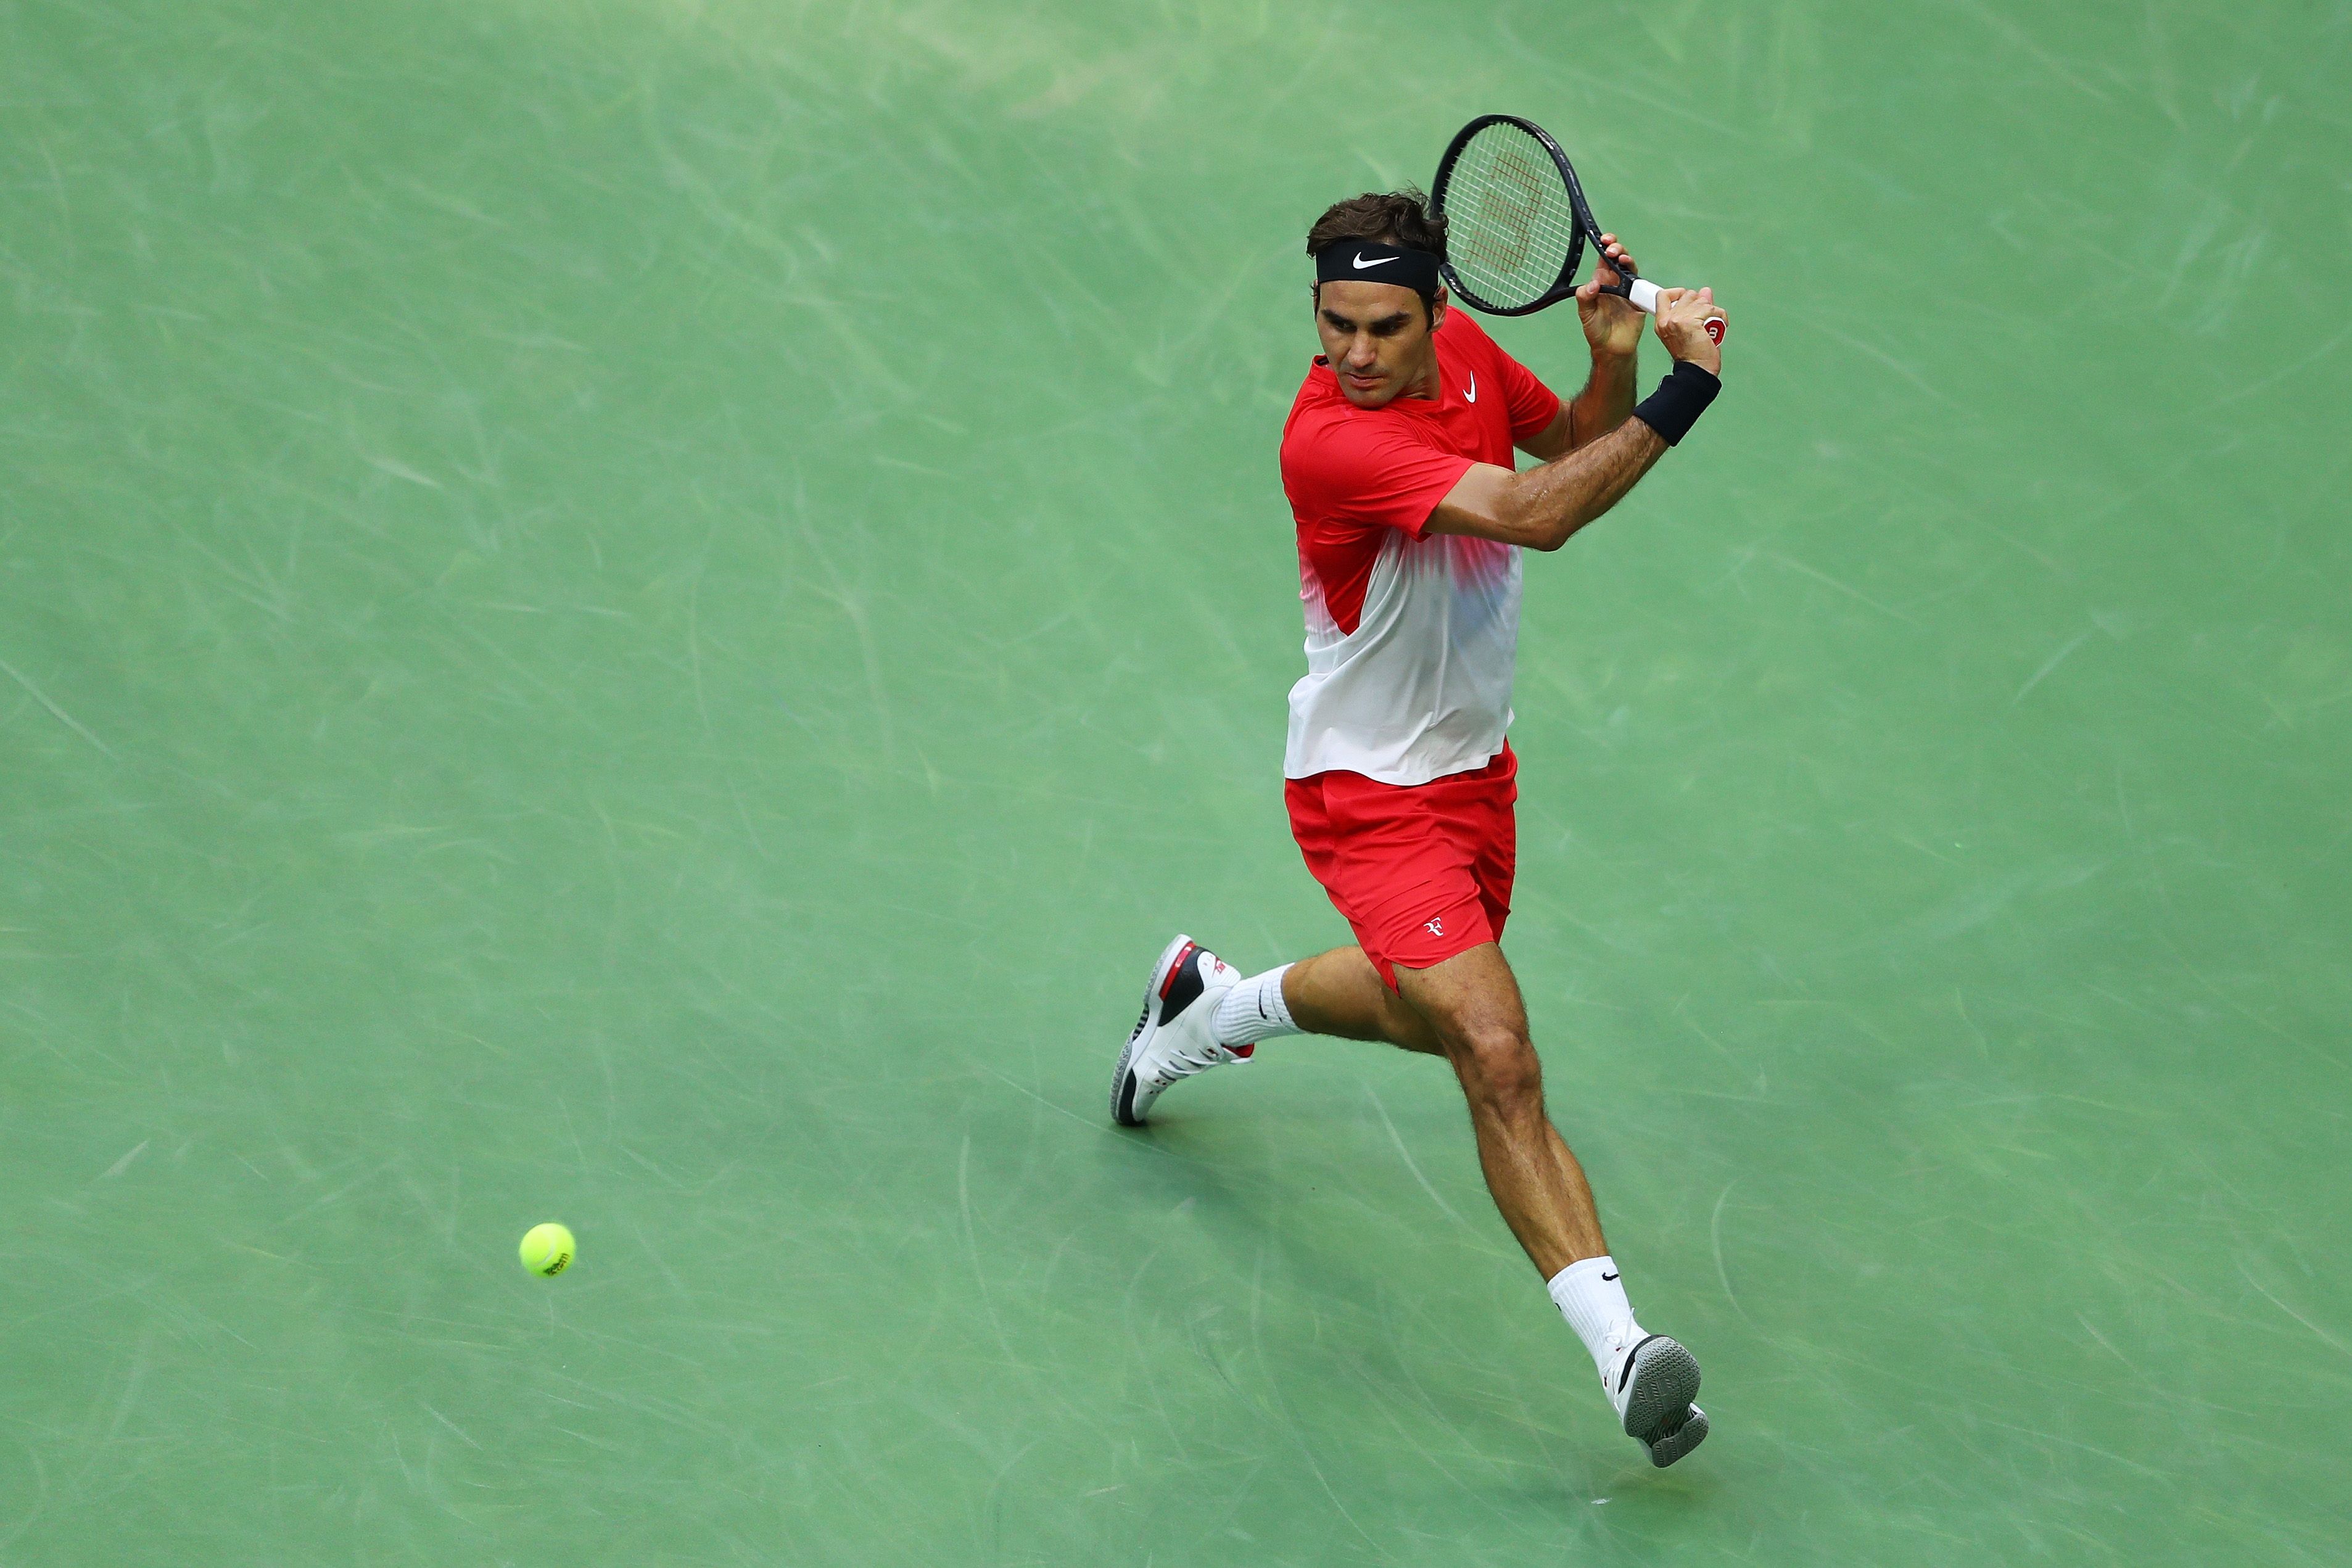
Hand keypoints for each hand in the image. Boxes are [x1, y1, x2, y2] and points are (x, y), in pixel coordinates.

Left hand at [1574, 234, 1644, 359]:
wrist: (1612, 349)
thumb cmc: (1597, 331)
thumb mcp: (1585, 314)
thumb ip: (1585, 298)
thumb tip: (1592, 284)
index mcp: (1601, 283)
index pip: (1603, 259)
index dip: (1604, 247)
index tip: (1603, 240)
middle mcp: (1615, 283)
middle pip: (1619, 258)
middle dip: (1616, 249)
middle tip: (1611, 249)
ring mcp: (1628, 290)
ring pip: (1630, 268)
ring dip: (1626, 259)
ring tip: (1620, 258)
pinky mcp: (1639, 300)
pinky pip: (1641, 286)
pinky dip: (1638, 279)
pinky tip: (1632, 278)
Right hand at [1651, 286, 1725, 375]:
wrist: (1697, 371)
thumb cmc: (1693, 356)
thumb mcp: (1690, 328)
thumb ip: (1695, 307)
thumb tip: (1705, 291)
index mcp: (1662, 322)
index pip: (1663, 295)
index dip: (1678, 293)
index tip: (1690, 302)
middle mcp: (1667, 320)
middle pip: (1688, 294)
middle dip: (1700, 303)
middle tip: (1704, 319)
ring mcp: (1678, 320)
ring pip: (1701, 300)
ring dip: (1712, 311)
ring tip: (1712, 325)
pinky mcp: (1691, 322)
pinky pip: (1712, 309)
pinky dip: (1720, 316)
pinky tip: (1720, 326)